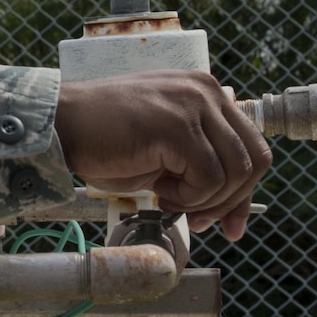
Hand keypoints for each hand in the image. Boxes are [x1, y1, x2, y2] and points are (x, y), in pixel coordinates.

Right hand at [54, 70, 271, 240]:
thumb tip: (232, 209)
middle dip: (232, 201)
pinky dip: (187, 198)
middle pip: (255, 160)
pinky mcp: (178, 127)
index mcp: (206, 92)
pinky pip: (208, 179)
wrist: (61, 124)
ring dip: (203, 200)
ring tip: (167, 198)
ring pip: (235, 173)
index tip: (229, 224)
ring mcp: (193, 106)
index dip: (244, 191)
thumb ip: (200, 161)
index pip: (253, 146)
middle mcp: (207, 92)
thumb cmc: (105, 140)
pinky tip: (158, 192)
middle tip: (199, 220)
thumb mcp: (165, 149)